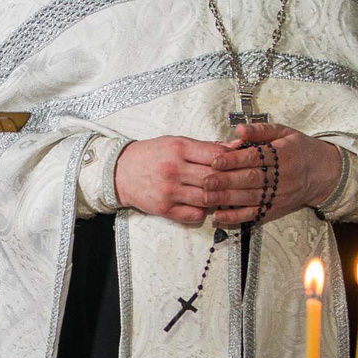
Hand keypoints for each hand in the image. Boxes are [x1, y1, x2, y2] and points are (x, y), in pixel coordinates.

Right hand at [112, 135, 226, 221]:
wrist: (121, 172)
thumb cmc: (152, 154)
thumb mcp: (176, 142)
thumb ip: (206, 146)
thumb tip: (235, 147)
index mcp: (178, 148)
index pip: (216, 157)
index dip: (232, 162)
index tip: (237, 165)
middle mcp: (174, 169)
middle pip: (214, 179)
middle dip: (228, 182)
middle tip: (235, 183)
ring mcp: (169, 191)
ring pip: (207, 199)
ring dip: (217, 198)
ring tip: (219, 194)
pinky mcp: (164, 208)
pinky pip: (194, 215)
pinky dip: (203, 211)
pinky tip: (202, 204)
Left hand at [204, 123, 341, 225]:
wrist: (324, 174)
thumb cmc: (300, 149)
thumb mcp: (285, 132)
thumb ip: (261, 130)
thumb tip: (239, 129)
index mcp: (283, 154)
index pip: (255, 157)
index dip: (235, 160)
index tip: (215, 161)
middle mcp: (282, 176)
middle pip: (251, 179)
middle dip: (226, 181)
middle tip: (205, 182)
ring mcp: (279, 195)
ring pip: (250, 198)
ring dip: (227, 199)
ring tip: (206, 198)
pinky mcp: (276, 208)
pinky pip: (254, 214)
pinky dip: (236, 217)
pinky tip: (219, 216)